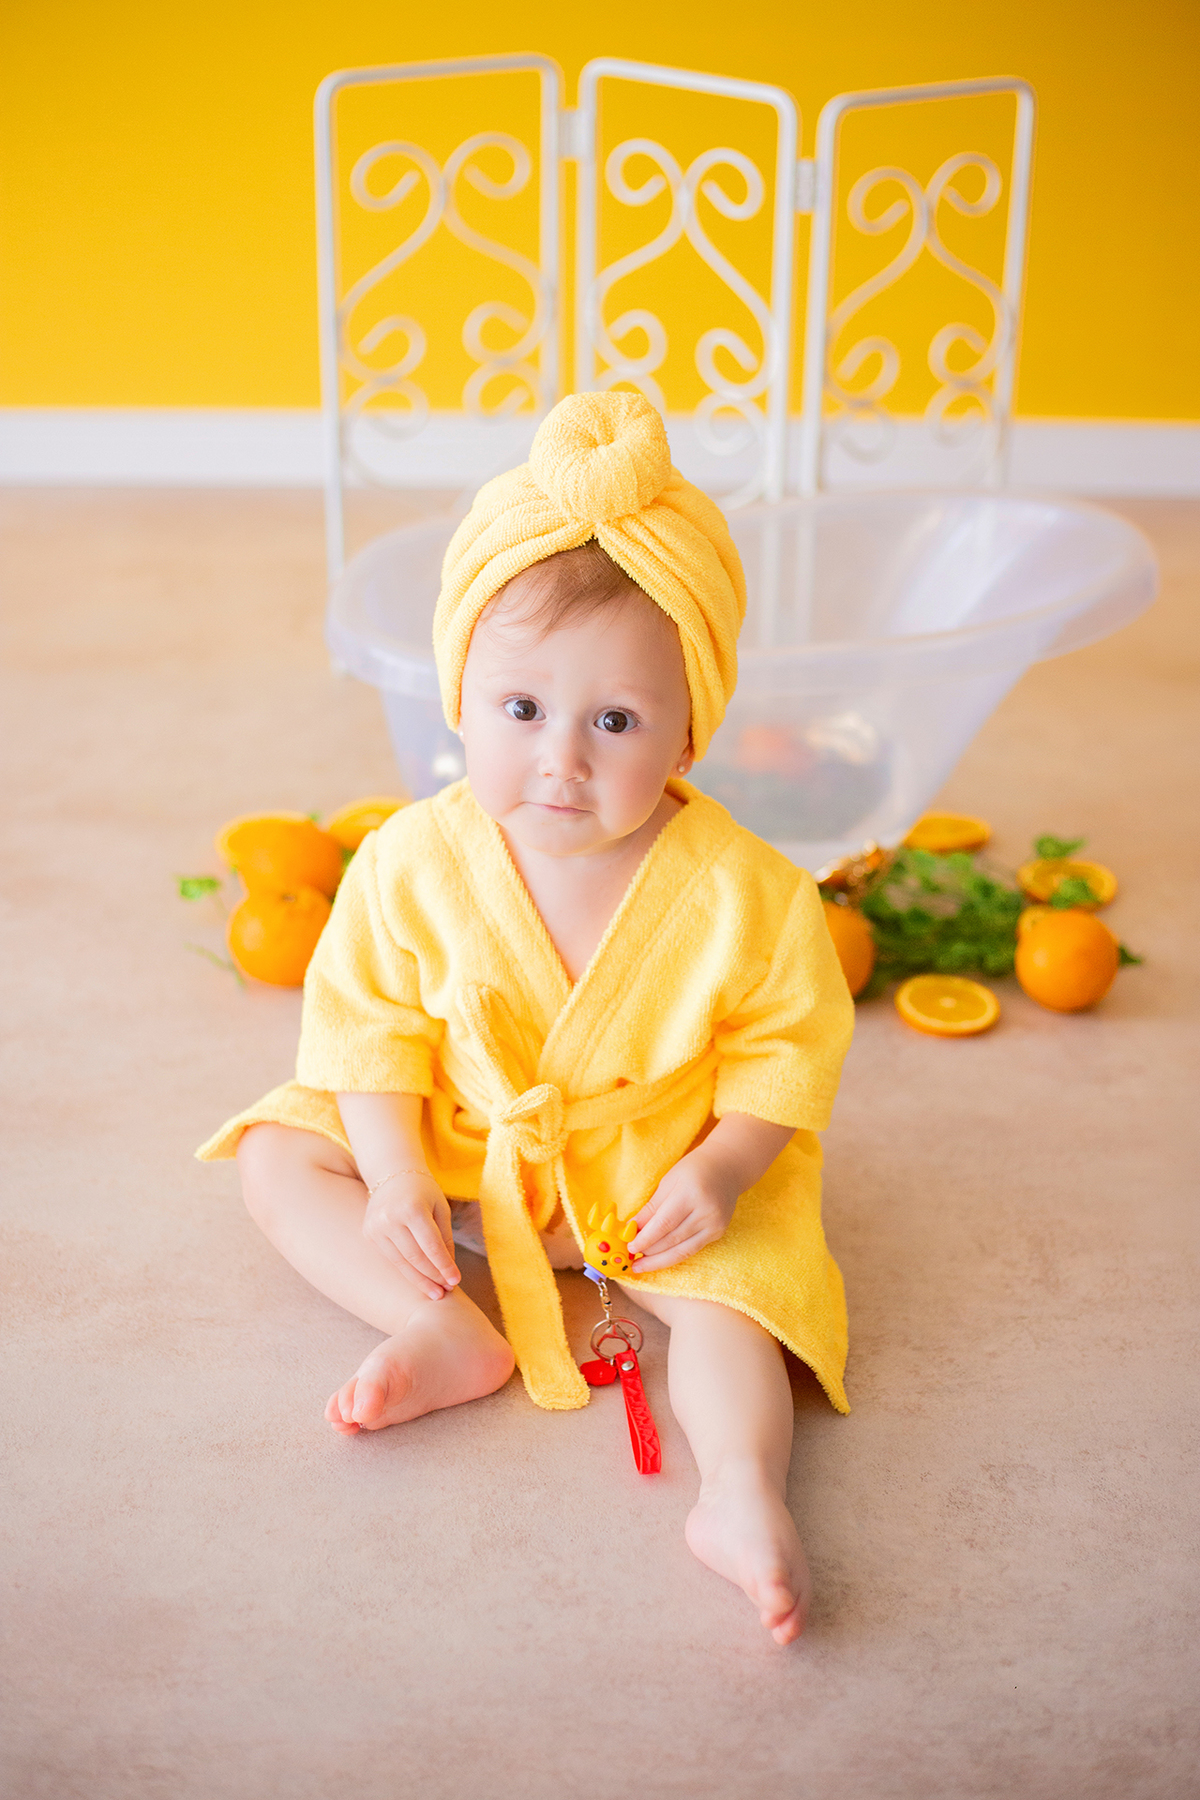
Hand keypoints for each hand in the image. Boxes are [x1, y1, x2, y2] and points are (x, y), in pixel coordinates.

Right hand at [362, 1172, 459, 1299]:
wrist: (392, 1173)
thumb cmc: (423, 1190)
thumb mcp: (440, 1208)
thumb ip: (445, 1237)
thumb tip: (449, 1269)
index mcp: (412, 1208)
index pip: (431, 1246)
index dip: (444, 1266)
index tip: (456, 1281)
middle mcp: (390, 1218)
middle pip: (415, 1257)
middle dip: (433, 1277)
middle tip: (446, 1291)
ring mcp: (376, 1227)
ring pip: (401, 1262)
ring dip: (420, 1280)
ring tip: (435, 1292)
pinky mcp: (369, 1233)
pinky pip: (391, 1257)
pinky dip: (407, 1270)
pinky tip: (420, 1279)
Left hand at [628, 1144, 740, 1272]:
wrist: (726, 1168)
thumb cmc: (692, 1170)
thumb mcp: (667, 1182)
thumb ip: (651, 1208)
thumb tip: (632, 1229)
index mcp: (691, 1193)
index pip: (664, 1223)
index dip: (645, 1239)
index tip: (630, 1247)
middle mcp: (706, 1211)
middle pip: (673, 1239)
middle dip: (650, 1251)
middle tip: (632, 1258)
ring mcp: (715, 1224)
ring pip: (683, 1250)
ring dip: (660, 1260)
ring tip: (642, 1265)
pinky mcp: (718, 1232)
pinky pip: (692, 1249)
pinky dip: (674, 1255)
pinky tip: (660, 1259)